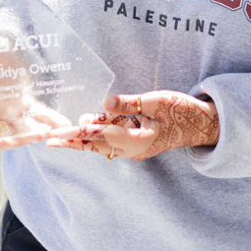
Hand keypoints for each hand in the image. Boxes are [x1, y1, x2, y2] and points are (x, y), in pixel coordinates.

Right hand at [0, 35, 70, 149]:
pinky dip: (52, 121)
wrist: (3, 53)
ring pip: (25, 129)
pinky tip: (65, 124)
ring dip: (37, 132)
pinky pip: (41, 116)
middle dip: (20, 138)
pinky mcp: (29, 107)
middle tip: (36, 136)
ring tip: (50, 133)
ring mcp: (14, 112)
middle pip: (6, 135)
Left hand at [46, 90, 218, 159]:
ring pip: (101, 146)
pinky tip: (86, 128)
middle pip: (95, 146)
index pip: (100, 136)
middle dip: (72, 142)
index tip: (58, 135)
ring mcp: (135, 149)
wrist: (201, 125)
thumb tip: (103, 103)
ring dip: (81, 141)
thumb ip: (129, 103)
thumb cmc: (181, 110)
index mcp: (137, 141)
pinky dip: (96, 137)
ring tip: (59, 137)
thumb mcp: (156, 100)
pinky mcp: (137, 144)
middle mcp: (133, 150)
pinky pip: (111, 143)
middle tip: (48, 139)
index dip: (77, 134)